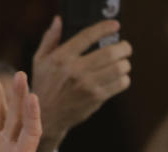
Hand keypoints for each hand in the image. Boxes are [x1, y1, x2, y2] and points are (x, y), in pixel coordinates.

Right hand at [31, 17, 132, 151]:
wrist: (47, 115)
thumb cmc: (45, 84)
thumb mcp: (40, 60)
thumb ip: (50, 39)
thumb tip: (59, 21)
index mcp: (61, 57)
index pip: (87, 36)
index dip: (104, 29)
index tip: (115, 26)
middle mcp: (75, 70)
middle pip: (109, 53)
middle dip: (123, 48)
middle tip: (126, 47)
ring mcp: (87, 85)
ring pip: (118, 69)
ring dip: (125, 64)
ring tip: (124, 63)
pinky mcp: (96, 98)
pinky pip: (119, 84)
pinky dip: (124, 79)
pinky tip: (121, 78)